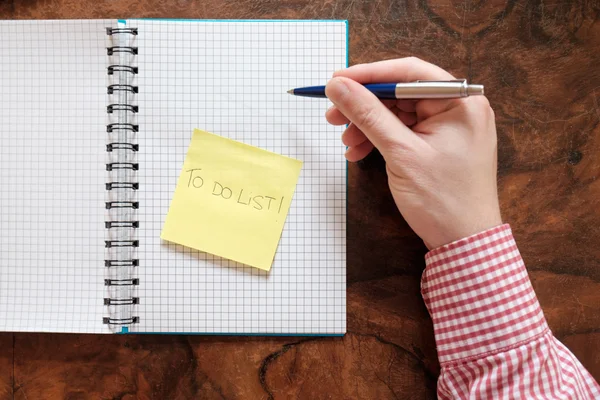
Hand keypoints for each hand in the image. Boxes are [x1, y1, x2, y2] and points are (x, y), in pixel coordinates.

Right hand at [325, 57, 501, 248]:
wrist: (464, 243)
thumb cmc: (443, 200)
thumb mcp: (400, 153)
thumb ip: (368, 115)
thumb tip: (338, 86)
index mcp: (461, 102)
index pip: (408, 72)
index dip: (368, 75)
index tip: (336, 81)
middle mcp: (458, 108)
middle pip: (400, 93)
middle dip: (364, 105)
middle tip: (333, 115)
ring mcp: (450, 128)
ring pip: (398, 114)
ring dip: (368, 126)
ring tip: (346, 143)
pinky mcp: (439, 145)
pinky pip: (404, 132)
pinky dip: (380, 140)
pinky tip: (359, 152)